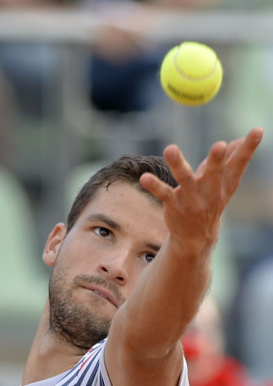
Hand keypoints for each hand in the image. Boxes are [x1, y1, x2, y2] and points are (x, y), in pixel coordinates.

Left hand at [140, 127, 263, 252]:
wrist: (195, 238)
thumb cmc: (210, 201)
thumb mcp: (222, 184)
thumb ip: (229, 161)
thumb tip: (238, 140)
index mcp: (225, 185)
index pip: (239, 164)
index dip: (248, 148)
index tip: (258, 130)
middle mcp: (211, 192)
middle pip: (215, 174)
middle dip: (217, 160)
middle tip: (220, 144)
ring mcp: (192, 200)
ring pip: (185, 180)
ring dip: (178, 164)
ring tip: (170, 148)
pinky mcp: (174, 206)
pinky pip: (164, 194)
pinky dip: (154, 185)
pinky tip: (144, 177)